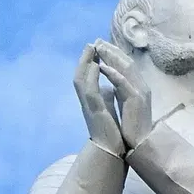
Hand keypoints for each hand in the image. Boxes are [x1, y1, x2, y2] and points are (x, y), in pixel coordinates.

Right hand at [74, 43, 124, 157]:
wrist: (113, 150)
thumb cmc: (112, 132)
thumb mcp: (109, 109)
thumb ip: (107, 97)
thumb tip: (108, 86)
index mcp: (92, 101)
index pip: (87, 78)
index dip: (90, 62)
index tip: (96, 48)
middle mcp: (87, 101)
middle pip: (80, 75)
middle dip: (85, 58)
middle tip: (91, 43)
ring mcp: (89, 106)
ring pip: (80, 80)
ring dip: (85, 63)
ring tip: (91, 48)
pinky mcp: (94, 111)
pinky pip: (89, 90)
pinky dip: (91, 76)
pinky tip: (96, 65)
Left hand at [95, 40, 152, 149]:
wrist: (140, 144)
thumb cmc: (132, 126)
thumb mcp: (125, 104)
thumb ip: (120, 92)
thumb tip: (110, 83)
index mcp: (138, 87)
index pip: (126, 65)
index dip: (114, 54)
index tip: (101, 46)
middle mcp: (141, 86)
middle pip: (127, 62)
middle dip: (112, 51)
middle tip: (98, 41)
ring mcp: (140, 92)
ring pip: (126, 68)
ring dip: (112, 57)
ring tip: (99, 48)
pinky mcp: (136, 100)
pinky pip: (123, 83)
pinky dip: (113, 73)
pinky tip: (102, 67)